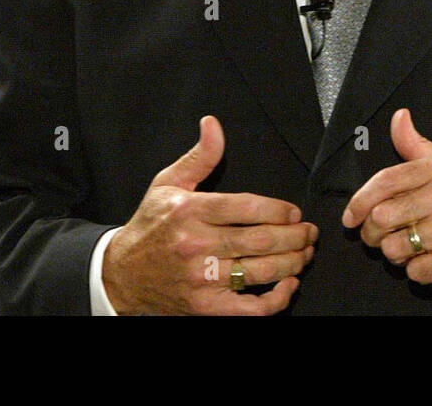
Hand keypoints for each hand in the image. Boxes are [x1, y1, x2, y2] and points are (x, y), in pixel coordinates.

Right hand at [102, 115, 317, 314]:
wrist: (121, 274)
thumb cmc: (151, 225)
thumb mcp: (168, 183)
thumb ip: (200, 156)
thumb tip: (213, 124)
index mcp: (190, 211)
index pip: (247, 207)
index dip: (279, 210)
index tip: (294, 213)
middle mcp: (196, 244)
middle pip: (261, 240)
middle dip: (295, 236)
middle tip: (310, 232)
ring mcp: (202, 278)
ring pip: (261, 271)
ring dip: (293, 262)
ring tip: (305, 253)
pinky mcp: (205, 306)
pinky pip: (250, 308)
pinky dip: (277, 299)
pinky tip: (288, 285)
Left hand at [342, 109, 431, 289]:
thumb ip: (418, 144)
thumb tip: (399, 118)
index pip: (384, 182)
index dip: (359, 201)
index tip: (351, 216)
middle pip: (381, 219)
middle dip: (371, 233)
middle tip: (377, 236)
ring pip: (393, 249)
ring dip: (392, 254)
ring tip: (405, 247)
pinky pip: (415, 272)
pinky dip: (415, 271)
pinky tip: (427, 260)